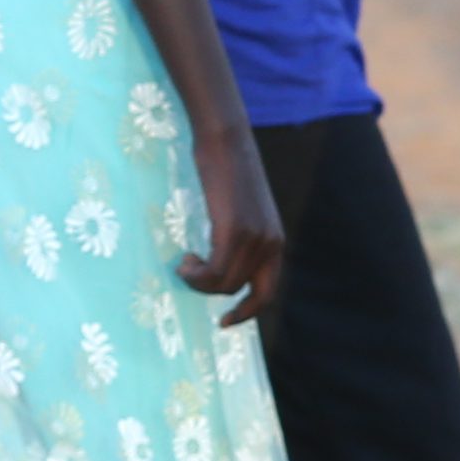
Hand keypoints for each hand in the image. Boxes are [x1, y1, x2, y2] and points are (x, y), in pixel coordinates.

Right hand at [181, 123, 287, 329]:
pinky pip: (215, 271)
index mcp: (275, 242)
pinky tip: (184, 259)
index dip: (246, 313)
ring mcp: (255, 238)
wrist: (226, 139)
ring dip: (197, 280)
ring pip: (223, 284)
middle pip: (237, 290)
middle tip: (188, 268)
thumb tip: (220, 264)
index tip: (224, 321)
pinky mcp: (235, 229)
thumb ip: (240, 237)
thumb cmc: (226, 171)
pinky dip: (195, 274)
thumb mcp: (241, 211)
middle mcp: (270, 244)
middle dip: (207, 290)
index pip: (267, 293)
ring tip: (184, 261)